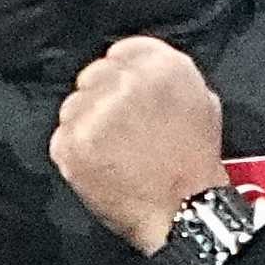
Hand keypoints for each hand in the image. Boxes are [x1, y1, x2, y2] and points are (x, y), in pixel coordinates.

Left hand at [55, 35, 228, 253]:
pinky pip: (62, 137)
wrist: (183, 212)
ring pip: (73, 106)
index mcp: (162, 66)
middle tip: (121, 131)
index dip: (122, 77)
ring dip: (87, 125)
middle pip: (93, 76)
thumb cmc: (194, 164)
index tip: (125, 97)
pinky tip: (101, 167)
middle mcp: (126, 81)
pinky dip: (76, 153)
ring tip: (114, 154)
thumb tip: (139, 69)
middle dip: (102, 99)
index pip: (121, 52)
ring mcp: (95, 111)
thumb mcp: (202, 102)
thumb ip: (168, 76)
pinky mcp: (72, 143)